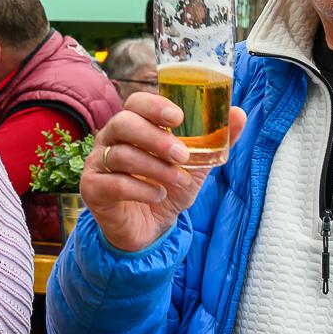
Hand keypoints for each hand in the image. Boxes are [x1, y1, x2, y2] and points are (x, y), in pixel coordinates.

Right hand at [80, 93, 246, 252]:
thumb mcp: (196, 166)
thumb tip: (240, 114)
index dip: (154, 105)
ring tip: (178, 180)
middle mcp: (110, 140)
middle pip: (123, 123)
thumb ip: (215, 141)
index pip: (136, 102)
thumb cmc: (166, 189)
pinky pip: (114, 183)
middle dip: (155, 137)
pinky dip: (142, 189)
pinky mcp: (92, 189)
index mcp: (134, 126)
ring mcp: (97, 164)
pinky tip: (159, 195)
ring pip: (120, 154)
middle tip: (182, 155)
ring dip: (155, 168)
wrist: (148, 230)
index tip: (178, 117)